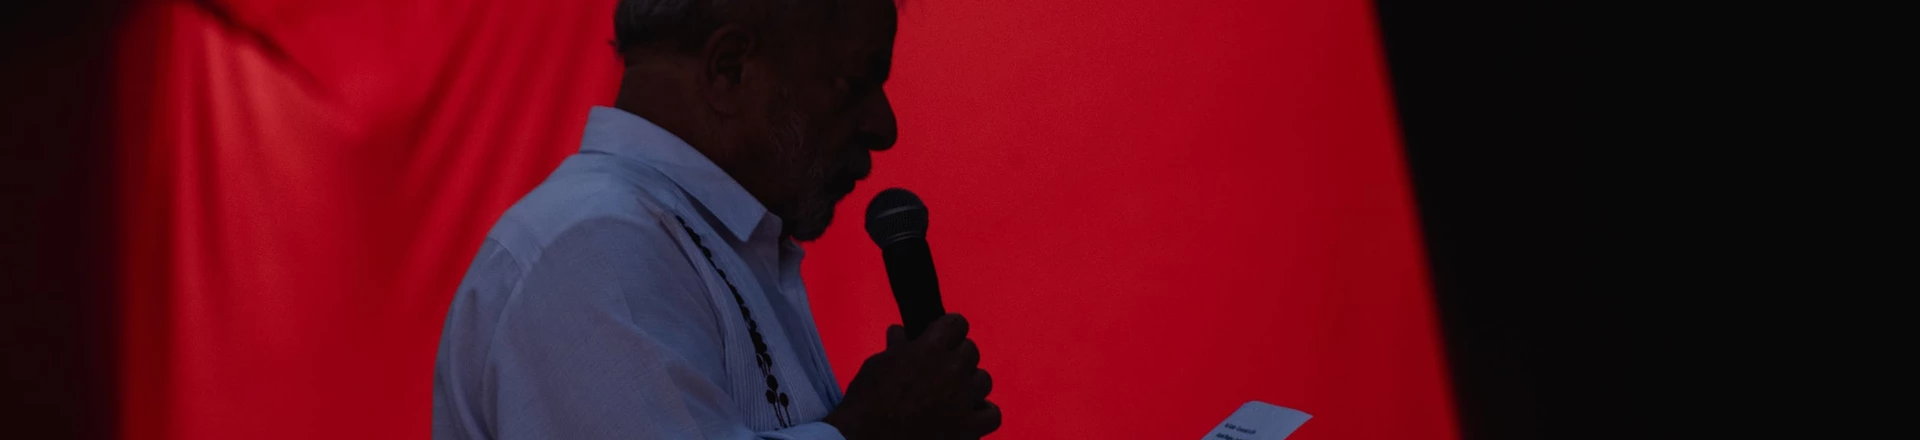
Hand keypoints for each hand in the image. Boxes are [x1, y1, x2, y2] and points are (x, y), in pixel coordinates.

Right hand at [825, 314, 1000, 439]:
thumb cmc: (866, 402)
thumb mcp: (877, 365)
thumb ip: (896, 347)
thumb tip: (899, 331)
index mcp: (930, 349)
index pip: (957, 323)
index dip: (950, 329)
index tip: (943, 337)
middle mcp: (952, 370)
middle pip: (971, 350)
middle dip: (957, 356)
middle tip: (941, 369)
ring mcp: (963, 399)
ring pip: (984, 380)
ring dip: (971, 383)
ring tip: (955, 393)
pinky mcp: (969, 428)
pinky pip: (993, 414)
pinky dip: (983, 413)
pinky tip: (971, 414)